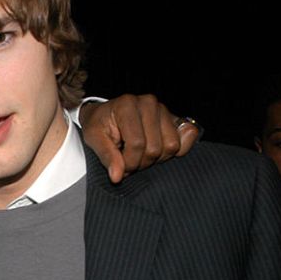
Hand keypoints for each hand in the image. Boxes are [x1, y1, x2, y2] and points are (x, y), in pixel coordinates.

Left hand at [79, 94, 199, 183]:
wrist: (106, 114)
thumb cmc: (99, 125)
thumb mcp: (93, 138)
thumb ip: (106, 156)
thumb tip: (117, 176)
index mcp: (127, 105)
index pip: (137, 144)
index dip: (129, 162)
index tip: (119, 166)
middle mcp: (148, 103)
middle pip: (155, 148)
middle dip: (140, 162)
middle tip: (128, 160)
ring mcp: (164, 110)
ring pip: (171, 146)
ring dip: (156, 159)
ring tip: (140, 154)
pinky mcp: (175, 118)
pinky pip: (187, 138)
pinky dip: (174, 151)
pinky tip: (157, 151)